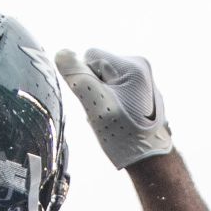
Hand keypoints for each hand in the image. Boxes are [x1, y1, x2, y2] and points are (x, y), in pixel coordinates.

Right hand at [54, 48, 173, 168]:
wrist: (149, 158)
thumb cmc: (124, 135)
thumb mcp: (95, 105)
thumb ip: (77, 77)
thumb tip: (61, 53)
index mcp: (132, 64)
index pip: (90, 56)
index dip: (85, 80)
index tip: (98, 102)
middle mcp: (140, 65)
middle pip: (97, 67)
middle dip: (93, 89)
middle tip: (105, 112)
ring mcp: (141, 77)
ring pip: (103, 79)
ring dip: (100, 97)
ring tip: (113, 117)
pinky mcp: (139, 88)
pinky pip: (112, 87)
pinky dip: (109, 101)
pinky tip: (118, 117)